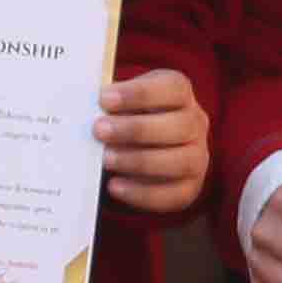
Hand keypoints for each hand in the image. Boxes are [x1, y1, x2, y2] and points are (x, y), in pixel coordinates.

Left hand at [95, 64, 208, 217]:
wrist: (145, 146)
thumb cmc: (130, 115)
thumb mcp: (124, 101)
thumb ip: (110, 105)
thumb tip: (83, 111)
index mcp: (180, 94)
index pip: (173, 88)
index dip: (139, 93)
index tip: (104, 99)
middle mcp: (195, 123)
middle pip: (180, 126)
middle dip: (136, 129)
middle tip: (99, 131)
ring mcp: (198, 156)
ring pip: (181, 161)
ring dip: (140, 161)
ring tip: (106, 159)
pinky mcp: (190, 186)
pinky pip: (173, 194)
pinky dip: (142, 193)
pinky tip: (115, 186)